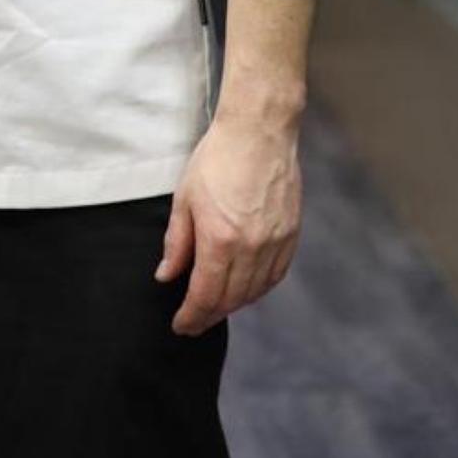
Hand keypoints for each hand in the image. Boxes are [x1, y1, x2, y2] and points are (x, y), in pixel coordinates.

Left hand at [154, 117, 302, 334]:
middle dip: (209, 315)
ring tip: (215, 305)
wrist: (259, 131)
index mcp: (220, 240)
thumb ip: (176, 242)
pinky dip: (258, 289)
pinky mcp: (291, 235)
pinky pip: (275, 276)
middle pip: (230, 299)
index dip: (191, 316)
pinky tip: (245, 288)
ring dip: (233, 304)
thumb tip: (167, 276)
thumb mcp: (185, 198)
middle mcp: (251, 248)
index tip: (181, 326)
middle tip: (194, 321)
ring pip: (255, 292)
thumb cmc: (216, 158)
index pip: (205, 295)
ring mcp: (275, 243)